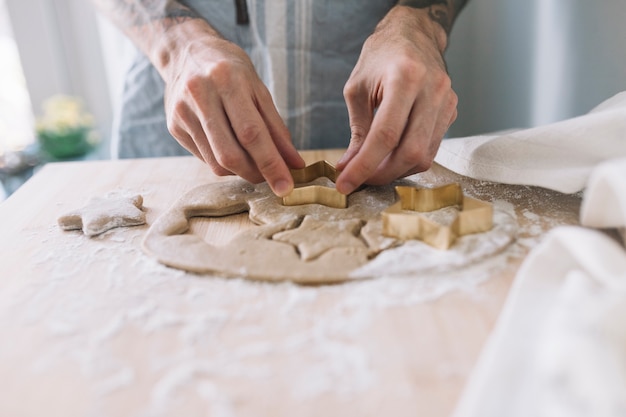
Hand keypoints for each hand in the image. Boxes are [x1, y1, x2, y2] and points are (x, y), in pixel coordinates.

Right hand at [161, 21, 304, 195]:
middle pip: (230, 154)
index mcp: (227, 80)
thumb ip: (277, 130)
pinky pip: (205, 159)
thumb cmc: (231, 71)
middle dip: (256, 174)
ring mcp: (183, 112)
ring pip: (216, 163)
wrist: (187, 52)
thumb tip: (294, 164)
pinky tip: (233, 150)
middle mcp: (200, 95)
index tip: (286, 186)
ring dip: (242, 172)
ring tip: (255, 163)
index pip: (252, 133)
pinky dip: (225, 164)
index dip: (271, 164)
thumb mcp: (259, 91)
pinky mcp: (174, 126)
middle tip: (273, 179)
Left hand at [335, 6, 457, 194]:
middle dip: (382, 174)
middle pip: (410, 152)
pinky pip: (432, 147)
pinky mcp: (451, 110)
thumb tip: (349, 166)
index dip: (364, 166)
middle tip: (359, 180)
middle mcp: (432, 90)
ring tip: (373, 169)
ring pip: (425, 155)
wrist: (414, 34)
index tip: (345, 183)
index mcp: (405, 78)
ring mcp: (446, 101)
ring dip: (396, 170)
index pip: (385, 136)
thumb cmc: (381, 57)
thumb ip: (357, 130)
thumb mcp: (357, 88)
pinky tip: (391, 157)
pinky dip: (409, 159)